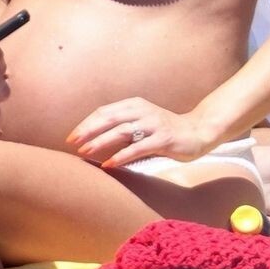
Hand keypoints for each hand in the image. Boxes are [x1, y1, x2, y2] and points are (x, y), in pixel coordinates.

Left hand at [67, 98, 213, 169]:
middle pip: (109, 118)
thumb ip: (122, 126)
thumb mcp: (142, 122)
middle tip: (72, 143)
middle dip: (88, 130)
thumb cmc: (164, 130)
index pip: (104, 111)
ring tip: (85, 152)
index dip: (86, 123)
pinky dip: (121, 156)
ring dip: (100, 142)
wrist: (198, 132)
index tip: (71, 136)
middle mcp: (143, 111)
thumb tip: (93, 138)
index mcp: (135, 104)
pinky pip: (138, 148)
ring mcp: (154, 124)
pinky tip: (109, 164)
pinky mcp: (163, 139)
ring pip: (121, 131)